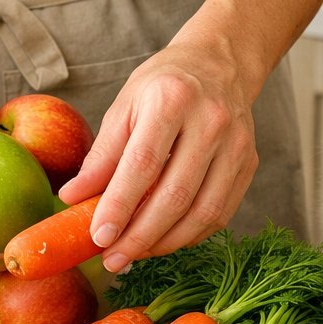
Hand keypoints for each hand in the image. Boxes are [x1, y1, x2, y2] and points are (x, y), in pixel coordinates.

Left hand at [58, 33, 259, 272]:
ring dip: (166, 243)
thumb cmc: (164, 85)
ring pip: (203, 212)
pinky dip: (190, 235)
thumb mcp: (124, 107)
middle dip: (140, 236)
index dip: (120, 205)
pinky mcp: (250, 163)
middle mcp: (211, 121)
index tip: (99, 237)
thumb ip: (102, 155)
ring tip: (134, 254)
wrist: (219, 64)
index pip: (143, 164)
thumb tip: (72, 198)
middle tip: (113, 259)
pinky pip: (221, 213)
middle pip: (175, 195)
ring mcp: (237, 144)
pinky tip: (164, 240)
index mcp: (172, 99)